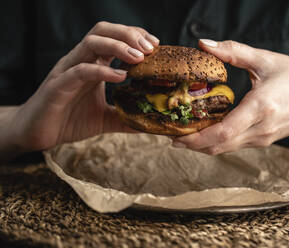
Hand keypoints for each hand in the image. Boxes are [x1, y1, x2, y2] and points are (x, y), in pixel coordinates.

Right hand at [9, 22, 158, 152]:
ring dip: (118, 46)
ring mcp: (68, 71)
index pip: (114, 38)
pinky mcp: (58, 86)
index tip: (156, 45)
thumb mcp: (105, 119)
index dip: (135, 37)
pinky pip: (80, 71)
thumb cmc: (69, 121)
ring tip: (139, 57)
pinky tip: (120, 77)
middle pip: (103, 31)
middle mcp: (80, 61)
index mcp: (91, 64)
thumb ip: (125, 117)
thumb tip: (148, 124)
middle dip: (129, 34)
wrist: (37, 133)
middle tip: (150, 47)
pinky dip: (102, 71)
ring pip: (91, 43)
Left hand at [173, 39, 288, 154]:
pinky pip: (234, 145)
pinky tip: (205, 133)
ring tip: (183, 135)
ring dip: (203, 146)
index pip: (223, 132)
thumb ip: (233, 52)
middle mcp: (260, 129)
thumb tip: (203, 44)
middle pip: (220, 146)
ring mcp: (262, 138)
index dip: (197, 139)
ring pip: (226, 149)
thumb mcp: (266, 60)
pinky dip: (216, 143)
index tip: (176, 137)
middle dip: (193, 145)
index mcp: (261, 108)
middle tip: (171, 136)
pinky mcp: (263, 140)